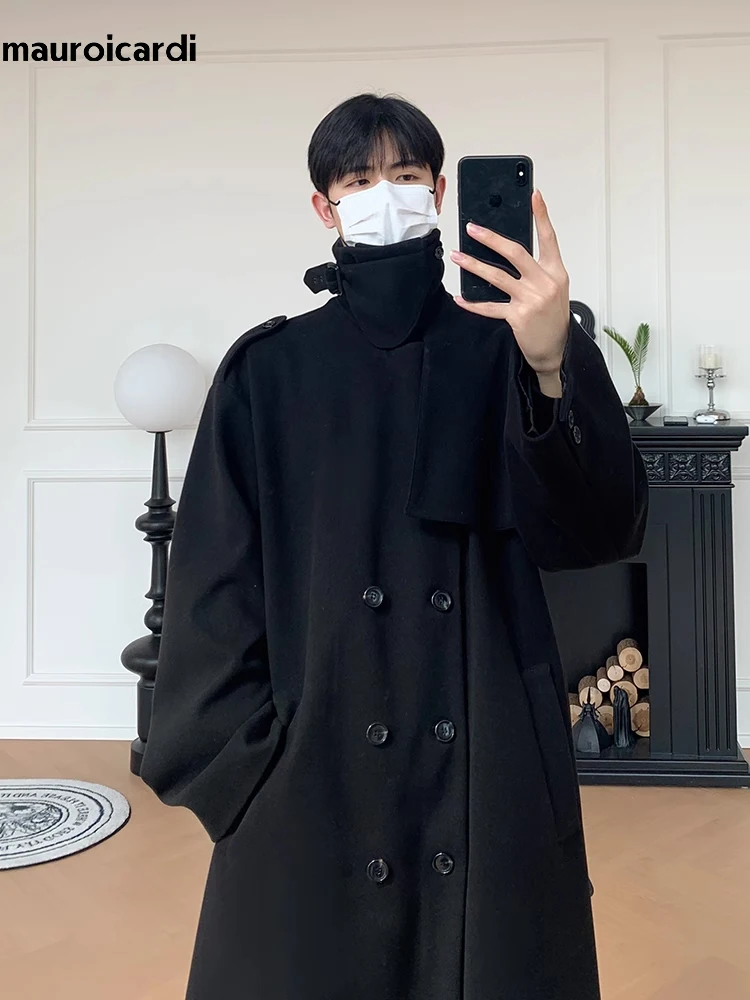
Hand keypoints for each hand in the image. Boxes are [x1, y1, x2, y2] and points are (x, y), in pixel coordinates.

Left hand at [449, 190, 569, 394]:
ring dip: (473, 265)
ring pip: (497, 276)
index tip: (534, 195)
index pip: (548, 238)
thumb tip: (508, 251)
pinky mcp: (518, 317)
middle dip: (491, 238)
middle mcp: (545, 282)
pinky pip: (490, 307)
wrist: (555, 351)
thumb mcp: (553, 288)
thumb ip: (536, 270)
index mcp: (556, 272)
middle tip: (472, 228)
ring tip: (457, 256)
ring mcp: (531, 299)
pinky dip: (472, 303)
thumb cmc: (552, 318)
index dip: (541, 215)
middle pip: (515, 252)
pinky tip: (459, 298)